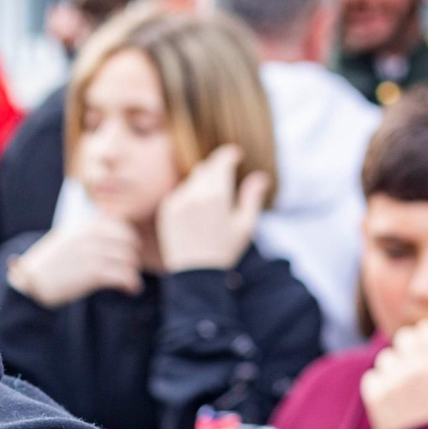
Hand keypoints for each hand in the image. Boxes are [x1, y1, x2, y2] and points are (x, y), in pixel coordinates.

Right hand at [7, 217, 141, 306]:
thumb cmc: (52, 263)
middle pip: (129, 242)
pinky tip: (130, 289)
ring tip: (131, 282)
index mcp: (85, 225)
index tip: (131, 254)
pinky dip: (131, 283)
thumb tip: (122, 238)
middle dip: (135, 257)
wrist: (31, 281)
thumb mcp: (70, 239)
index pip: (122, 227)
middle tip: (131, 269)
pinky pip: (123, 275)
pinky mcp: (91, 272)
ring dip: (134, 272)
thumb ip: (92, 234)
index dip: (131, 242)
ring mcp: (90, 253)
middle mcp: (89, 235)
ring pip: (129, 259)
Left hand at [157, 145, 269, 272]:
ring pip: (192, 180)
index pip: (221, 162)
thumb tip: (261, 176)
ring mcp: (178, 201)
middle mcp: (195, 195)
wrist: (195, 274)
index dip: (228, 155)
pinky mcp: (167, 209)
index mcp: (217, 196)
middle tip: (226, 177)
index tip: (235, 154)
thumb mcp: (245, 225)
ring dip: (203, 184)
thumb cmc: (225, 250)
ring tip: (213, 207)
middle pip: (206, 168)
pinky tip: (198, 215)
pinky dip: (189, 196)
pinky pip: (180, 192)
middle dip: (217, 169)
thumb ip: (252, 197)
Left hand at [361, 319, 427, 428]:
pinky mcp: (375, 398)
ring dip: (395, 369)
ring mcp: (394, 383)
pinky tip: (395, 402)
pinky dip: (380, 386)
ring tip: (409, 392)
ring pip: (386, 357)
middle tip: (419, 371)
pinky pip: (372, 377)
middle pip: (404, 337)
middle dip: (411, 350)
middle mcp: (417, 369)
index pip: (427, 328)